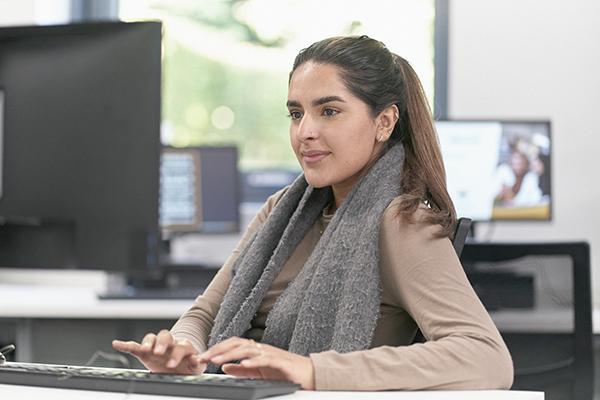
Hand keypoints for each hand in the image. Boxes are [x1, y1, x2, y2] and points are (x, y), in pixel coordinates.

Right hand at [112, 330, 205, 374]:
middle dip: (161, 343)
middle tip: (158, 352)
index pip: (180, 346)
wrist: (180, 366)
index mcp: (183, 346)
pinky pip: (135, 346)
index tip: (171, 364)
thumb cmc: (188, 366)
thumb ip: (196, 363)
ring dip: (147, 342)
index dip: (176, 354)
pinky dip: (125, 345)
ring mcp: (157, 347)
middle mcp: (169, 343)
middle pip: (165, 336)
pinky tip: (117, 344)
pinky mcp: (145, 352)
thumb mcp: (195, 367)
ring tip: (143, 349)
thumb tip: (196, 359)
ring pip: (151, 338)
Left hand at [198, 337, 314, 389]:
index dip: (217, 349)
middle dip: (218, 350)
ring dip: (231, 354)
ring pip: (248, 349)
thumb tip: (225, 366)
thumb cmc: (286, 372)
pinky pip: (266, 359)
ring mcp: (271, 354)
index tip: (202, 357)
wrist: (310, 374)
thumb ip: (242, 369)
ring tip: (217, 359)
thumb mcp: (259, 372)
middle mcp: (262, 349)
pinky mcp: (281, 362)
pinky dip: (254, 360)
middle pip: (237, 343)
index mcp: (256, 350)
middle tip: (203, 357)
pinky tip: (244, 363)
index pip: (233, 344)